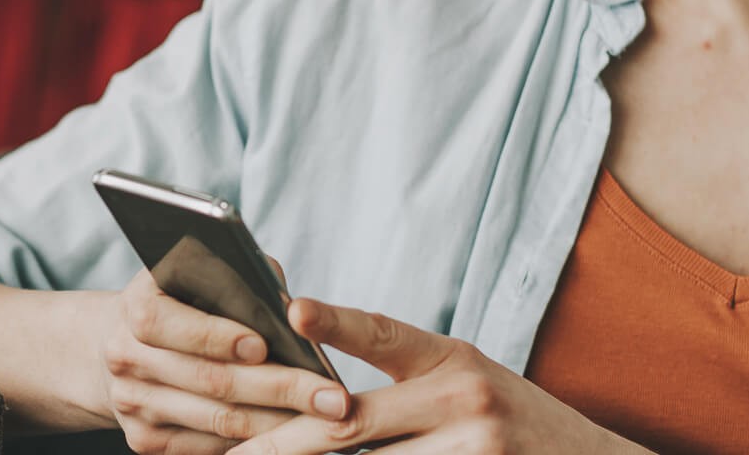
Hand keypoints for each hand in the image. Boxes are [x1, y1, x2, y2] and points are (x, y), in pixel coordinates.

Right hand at [97, 257, 353, 453]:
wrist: (130, 342)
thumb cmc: (189, 297)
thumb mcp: (205, 272)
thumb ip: (243, 280)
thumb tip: (295, 311)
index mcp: (137, 306)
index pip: (166, 322)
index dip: (214, 335)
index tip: (263, 345)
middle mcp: (126, 357)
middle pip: (209, 380)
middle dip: (279, 388)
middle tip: (334, 397)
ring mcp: (133, 404)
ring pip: (217, 420)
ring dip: (279, 423)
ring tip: (329, 421)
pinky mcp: (145, 440)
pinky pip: (208, 447)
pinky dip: (256, 443)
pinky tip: (297, 436)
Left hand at [229, 298, 635, 454]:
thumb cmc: (514, 423)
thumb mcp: (468, 383)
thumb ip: (407, 386)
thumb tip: (321, 400)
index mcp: (452, 357)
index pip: (385, 332)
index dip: (337, 321)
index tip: (293, 307)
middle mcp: (462, 394)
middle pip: (352, 423)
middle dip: (285, 442)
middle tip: (235, 453)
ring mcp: (473, 442)